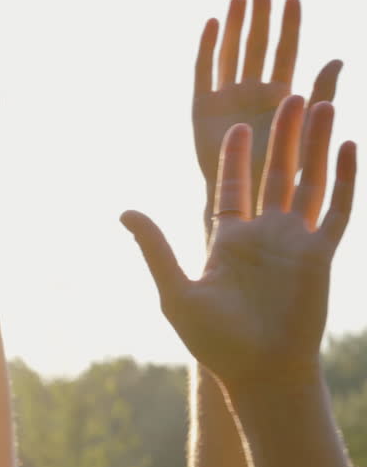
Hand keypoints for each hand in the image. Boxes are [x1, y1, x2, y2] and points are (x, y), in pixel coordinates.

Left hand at [123, 96, 354, 390]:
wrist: (259, 372)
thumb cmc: (213, 341)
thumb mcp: (175, 290)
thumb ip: (155, 247)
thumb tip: (123, 210)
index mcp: (227, 240)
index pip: (232, 188)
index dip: (235, 157)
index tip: (234, 124)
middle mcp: (263, 236)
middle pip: (275, 173)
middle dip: (282, 135)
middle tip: (290, 94)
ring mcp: (294, 243)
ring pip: (308, 181)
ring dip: (316, 144)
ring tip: (324, 103)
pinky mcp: (321, 255)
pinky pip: (336, 209)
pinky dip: (344, 177)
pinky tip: (351, 145)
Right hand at [192, 0, 340, 227]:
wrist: (245, 210)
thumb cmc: (280, 181)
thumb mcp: (310, 135)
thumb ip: (321, 93)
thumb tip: (338, 57)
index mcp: (280, 98)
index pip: (285, 53)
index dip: (289, 26)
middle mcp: (251, 94)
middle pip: (256, 46)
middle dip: (259, 16)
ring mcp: (224, 101)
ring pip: (231, 54)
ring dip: (234, 25)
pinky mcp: (200, 111)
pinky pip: (204, 73)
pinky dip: (207, 48)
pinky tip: (212, 23)